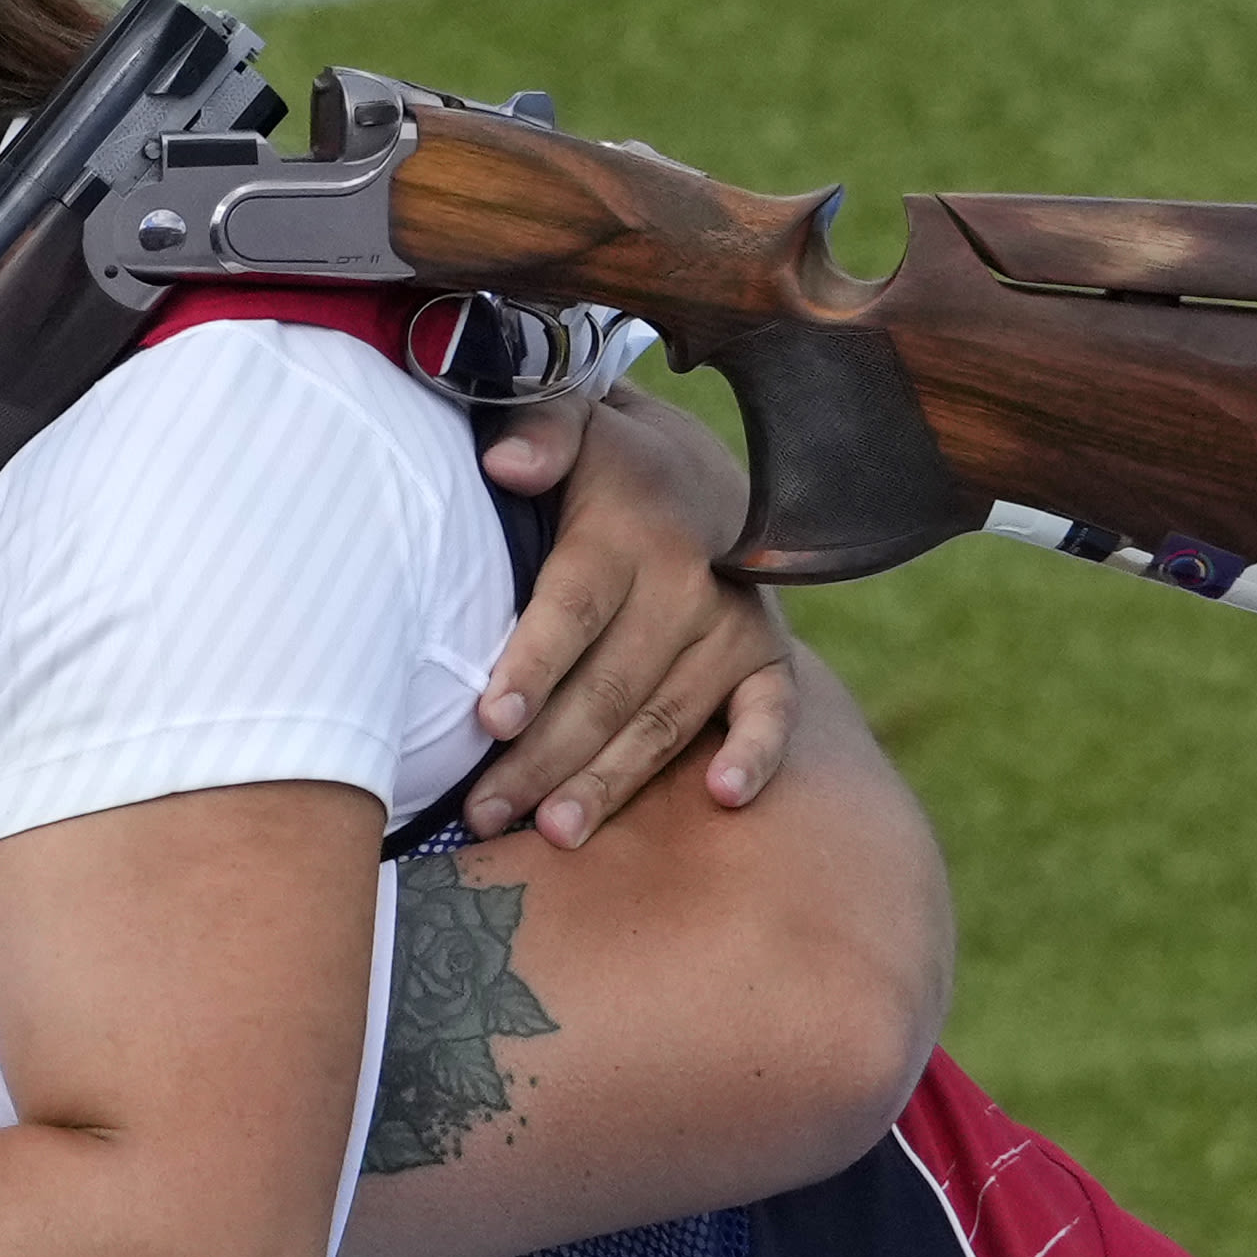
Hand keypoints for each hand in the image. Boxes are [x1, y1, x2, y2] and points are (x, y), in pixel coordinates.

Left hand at [470, 385, 798, 846]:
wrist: (696, 475)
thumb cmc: (602, 468)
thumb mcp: (569, 423)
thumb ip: (535, 433)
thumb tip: (505, 463)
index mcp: (627, 530)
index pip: (575, 605)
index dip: (534, 663)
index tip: (491, 719)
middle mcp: (686, 585)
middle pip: (609, 685)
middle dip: (544, 756)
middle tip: (485, 814)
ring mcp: (732, 628)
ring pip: (664, 720)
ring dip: (610, 782)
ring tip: (555, 832)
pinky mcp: (768, 661)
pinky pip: (771, 715)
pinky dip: (754, 756)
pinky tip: (722, 795)